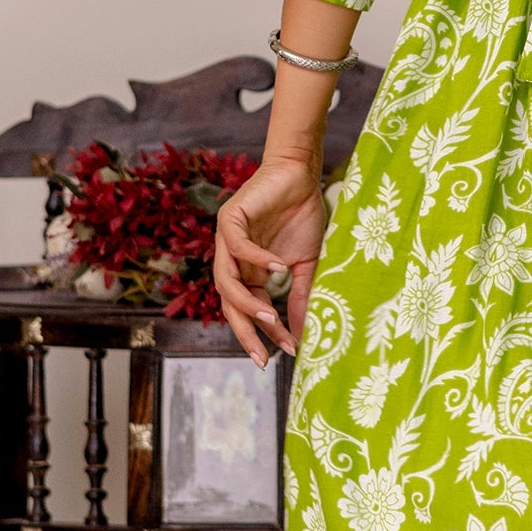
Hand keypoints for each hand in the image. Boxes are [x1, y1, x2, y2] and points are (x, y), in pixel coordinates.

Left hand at [213, 154, 328, 365]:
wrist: (300, 176)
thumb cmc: (301, 216)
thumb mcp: (305, 264)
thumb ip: (300, 296)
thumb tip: (303, 333)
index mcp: (248, 274)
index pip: (249, 311)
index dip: (265, 333)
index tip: (287, 352)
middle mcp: (233, 262)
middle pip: (230, 305)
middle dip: (245, 331)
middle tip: (263, 354)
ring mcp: (227, 241)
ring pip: (227, 281)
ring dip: (247, 303)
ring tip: (269, 318)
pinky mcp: (230, 218)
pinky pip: (237, 246)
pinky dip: (256, 259)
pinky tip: (279, 268)